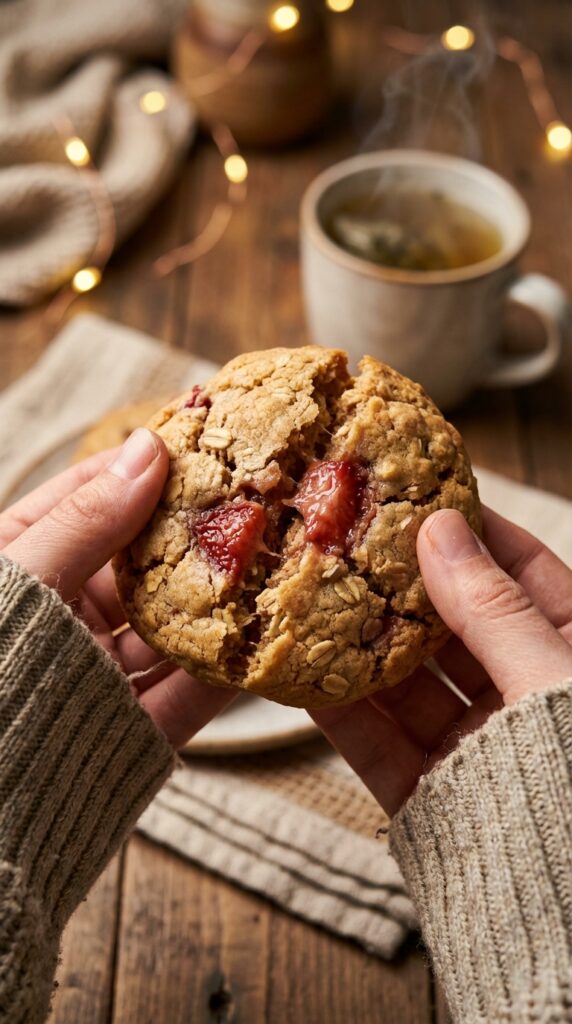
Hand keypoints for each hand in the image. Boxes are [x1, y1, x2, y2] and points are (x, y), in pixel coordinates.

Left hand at [0, 428, 233, 747]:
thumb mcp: (24, 580)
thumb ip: (87, 519)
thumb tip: (149, 449)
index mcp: (22, 565)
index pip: (88, 498)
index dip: (141, 468)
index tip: (199, 440)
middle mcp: (62, 614)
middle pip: (140, 563)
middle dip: (193, 533)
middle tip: (253, 498)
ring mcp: (96, 670)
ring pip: (170, 628)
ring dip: (219, 603)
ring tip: (272, 568)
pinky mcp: (128, 726)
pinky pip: (184, 694)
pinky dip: (223, 672)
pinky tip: (260, 644)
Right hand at [312, 507, 571, 815]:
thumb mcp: (553, 681)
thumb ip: (494, 609)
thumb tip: (441, 528)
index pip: (524, 575)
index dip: (473, 531)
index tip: (420, 494)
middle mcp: (528, 699)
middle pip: (456, 625)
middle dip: (402, 583)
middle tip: (347, 537)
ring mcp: (481, 750)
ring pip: (410, 682)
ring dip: (360, 643)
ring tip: (309, 594)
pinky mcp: (436, 799)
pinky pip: (381, 743)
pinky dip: (341, 709)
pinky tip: (300, 673)